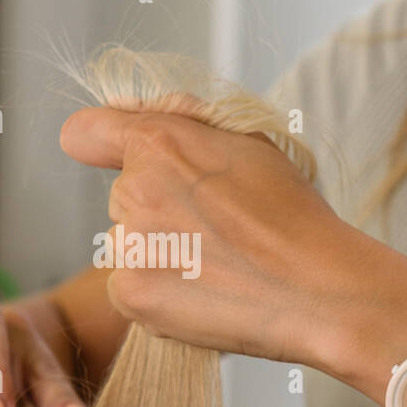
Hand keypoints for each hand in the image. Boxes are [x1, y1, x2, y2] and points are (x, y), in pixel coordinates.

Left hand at [60, 105, 349, 366]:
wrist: (318, 288)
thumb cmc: (291, 214)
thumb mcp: (248, 141)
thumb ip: (181, 120)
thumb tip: (122, 113)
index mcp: (158, 143)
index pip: (88, 131)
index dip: (98, 141)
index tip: (103, 151)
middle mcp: (134, 190)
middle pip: (123, 196)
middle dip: (157, 205)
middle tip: (216, 226)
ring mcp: (129, 245)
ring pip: (127, 243)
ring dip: (158, 252)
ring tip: (218, 263)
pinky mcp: (131, 293)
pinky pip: (127, 285)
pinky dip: (157, 291)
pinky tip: (205, 290)